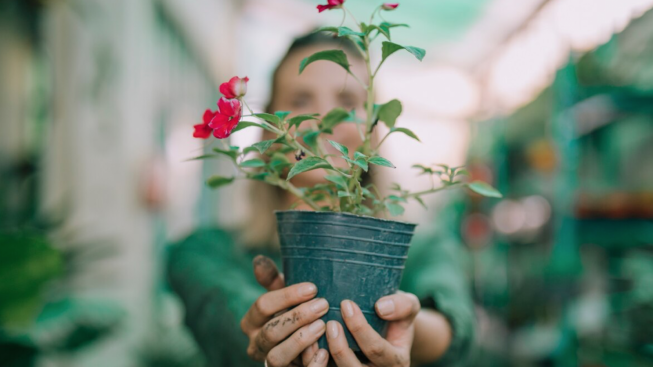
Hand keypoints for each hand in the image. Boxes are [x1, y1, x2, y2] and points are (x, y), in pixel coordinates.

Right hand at [241, 255, 329, 366]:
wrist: (305, 347)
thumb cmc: (294, 315)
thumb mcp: (284, 298)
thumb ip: (272, 281)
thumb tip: (258, 260)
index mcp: (251, 322)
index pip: (262, 306)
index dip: (287, 296)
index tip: (313, 287)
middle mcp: (256, 345)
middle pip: (271, 331)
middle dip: (297, 316)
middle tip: (323, 305)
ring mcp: (269, 363)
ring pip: (277, 356)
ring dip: (300, 340)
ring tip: (323, 326)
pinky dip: (309, 364)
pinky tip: (325, 352)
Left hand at [305, 292, 419, 366]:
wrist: (388, 328)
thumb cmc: (395, 314)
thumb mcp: (408, 306)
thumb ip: (402, 306)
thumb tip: (381, 307)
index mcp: (396, 361)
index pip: (376, 349)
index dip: (360, 328)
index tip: (346, 304)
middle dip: (340, 347)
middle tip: (329, 322)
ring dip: (320, 357)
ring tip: (313, 332)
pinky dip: (311, 361)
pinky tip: (305, 343)